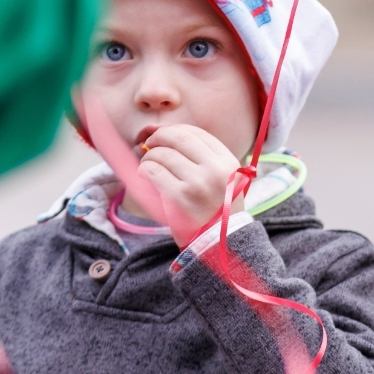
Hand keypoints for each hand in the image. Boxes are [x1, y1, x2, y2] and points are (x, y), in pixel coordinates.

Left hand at [139, 124, 245, 245]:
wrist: (221, 243)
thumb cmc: (217, 211)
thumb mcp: (224, 180)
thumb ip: (204, 159)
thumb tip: (165, 134)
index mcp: (229, 163)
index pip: (197, 133)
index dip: (175, 130)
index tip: (164, 137)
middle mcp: (216, 170)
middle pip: (179, 138)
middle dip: (159, 137)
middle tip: (151, 145)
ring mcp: (198, 183)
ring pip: (162, 154)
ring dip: (149, 156)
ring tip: (148, 165)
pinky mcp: (181, 197)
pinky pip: (153, 171)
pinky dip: (144, 170)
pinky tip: (145, 176)